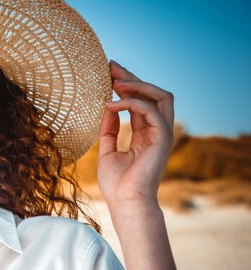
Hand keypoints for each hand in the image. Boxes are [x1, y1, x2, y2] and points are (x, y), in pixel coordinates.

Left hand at [97, 61, 174, 208]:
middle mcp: (156, 131)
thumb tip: (107, 106)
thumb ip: (108, 129)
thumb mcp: (106, 151)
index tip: (107, 73)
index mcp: (144, 134)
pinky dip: (132, 103)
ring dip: (138, 85)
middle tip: (111, 66)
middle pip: (152, 94)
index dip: (126, 86)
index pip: (139, 102)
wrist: (125, 203)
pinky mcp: (162, 139)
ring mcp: (161, 134)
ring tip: (115, 81)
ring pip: (160, 97)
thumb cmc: (116, 184)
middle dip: (132, 78)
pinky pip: (151, 111)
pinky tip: (111, 104)